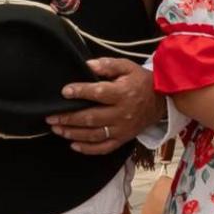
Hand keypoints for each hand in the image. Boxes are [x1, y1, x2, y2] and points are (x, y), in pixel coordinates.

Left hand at [47, 58, 165, 154]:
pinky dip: (87, 149)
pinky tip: (73, 145)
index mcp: (123, 93)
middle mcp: (122, 113)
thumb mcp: (128, 67)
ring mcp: (123, 129)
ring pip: (94, 135)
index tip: (64, 91)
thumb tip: (87, 65)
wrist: (162, 100)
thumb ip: (108, 65)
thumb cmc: (141, 81)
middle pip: (92, 118)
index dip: (80, 92)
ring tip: (57, 129)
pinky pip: (104, 148)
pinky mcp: (123, 139)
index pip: (99, 93)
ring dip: (73, 133)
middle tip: (51, 117)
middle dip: (69, 118)